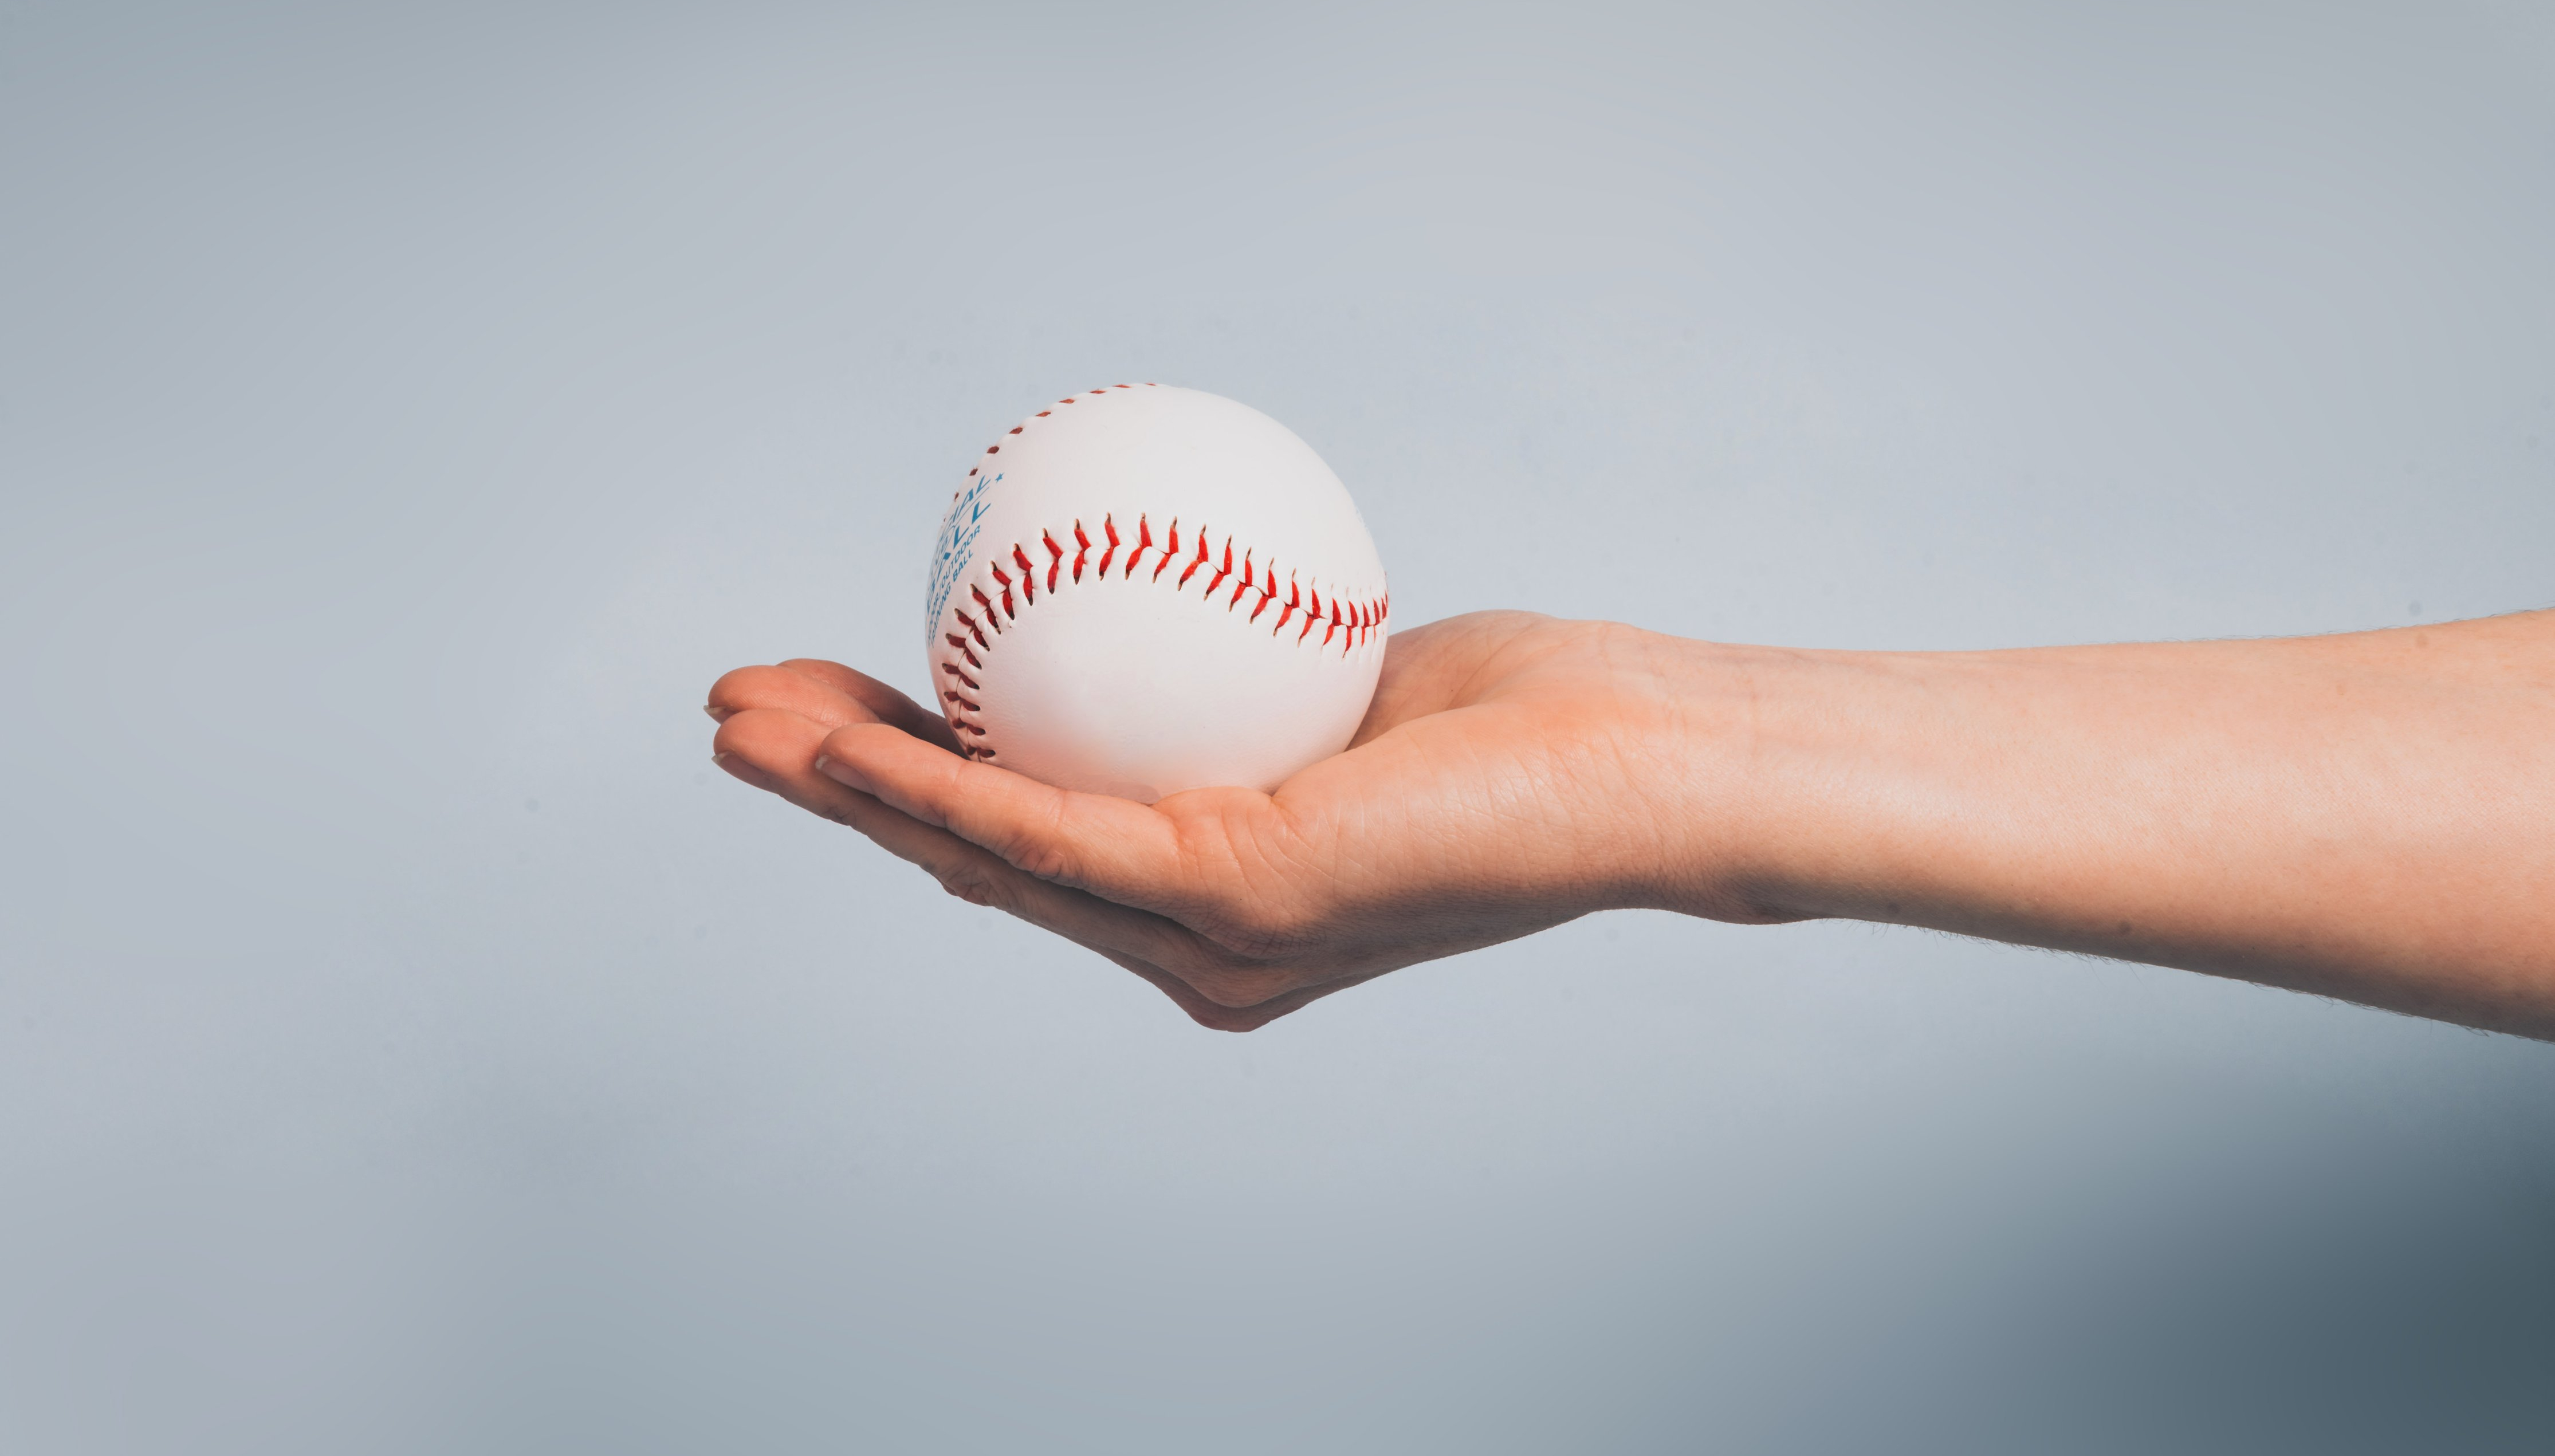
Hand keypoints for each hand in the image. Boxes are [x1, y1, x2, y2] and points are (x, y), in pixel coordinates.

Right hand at [707, 613, 1785, 1029]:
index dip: (905, 777)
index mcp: (1203, 898)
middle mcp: (1191, 943)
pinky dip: (943, 787)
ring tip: (740, 729)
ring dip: (851, 793)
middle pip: (973, 860)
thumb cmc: (1503, 718)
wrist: (1621, 761)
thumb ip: (1226, 677)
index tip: (826, 699)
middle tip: (732, 716)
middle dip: (840, 792)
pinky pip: (1054, 832)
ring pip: (984, 857)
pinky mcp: (1233, 904)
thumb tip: (1149, 594)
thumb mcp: (1327, 681)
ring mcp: (1207, 937)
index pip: (1022, 835)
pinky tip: (854, 748)